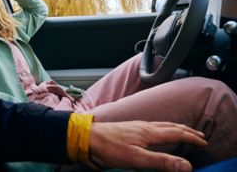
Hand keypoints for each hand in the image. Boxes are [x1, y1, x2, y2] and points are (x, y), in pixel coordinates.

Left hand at [87, 121, 206, 171]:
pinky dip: (162, 128)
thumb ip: (161, 162)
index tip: (203, 142)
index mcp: (149, 132)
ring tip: (182, 131)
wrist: (88, 137)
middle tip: (199, 135)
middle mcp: (144, 126)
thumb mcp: (136, 159)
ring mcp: (136, 126)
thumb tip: (186, 165)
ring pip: (161, 125)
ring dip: (175, 128)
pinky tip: (156, 132)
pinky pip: (152, 126)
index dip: (190, 138)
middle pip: (170, 126)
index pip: (175, 133)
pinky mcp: (129, 129)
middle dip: (186, 131)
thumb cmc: (109, 147)